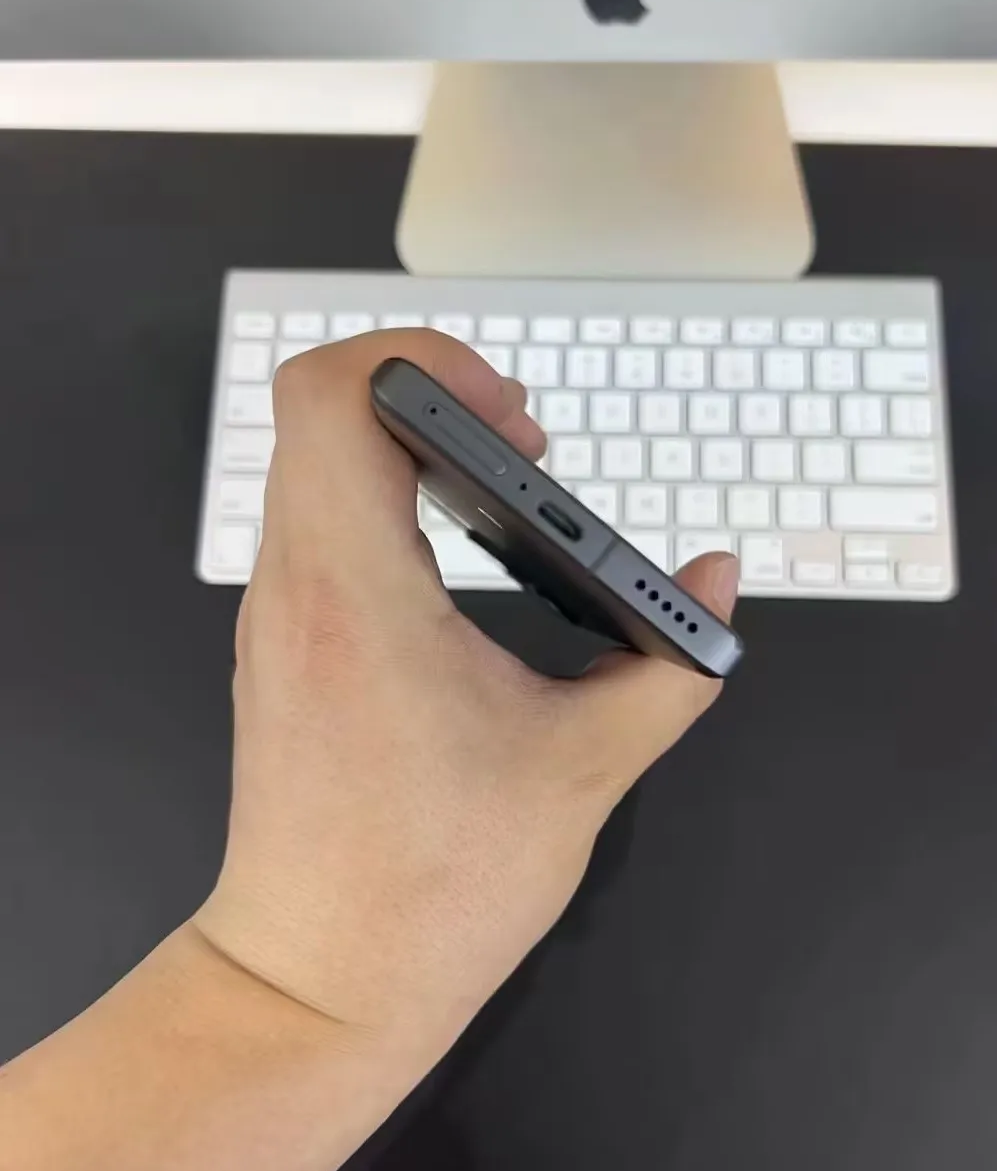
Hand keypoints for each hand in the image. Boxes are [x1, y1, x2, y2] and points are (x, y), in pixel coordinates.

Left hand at [194, 330, 738, 1076]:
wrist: (315, 984)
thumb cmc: (431, 892)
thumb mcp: (584, 769)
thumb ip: (671, 663)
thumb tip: (712, 585)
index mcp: (357, 593)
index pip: (334, 393)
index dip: (426, 360)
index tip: (514, 416)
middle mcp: (296, 587)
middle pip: (323, 405)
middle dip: (434, 392)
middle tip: (520, 444)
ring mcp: (276, 614)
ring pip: (314, 458)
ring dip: (408, 444)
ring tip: (498, 490)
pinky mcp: (283, 643)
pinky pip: (315, 519)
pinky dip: (384, 498)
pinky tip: (454, 561)